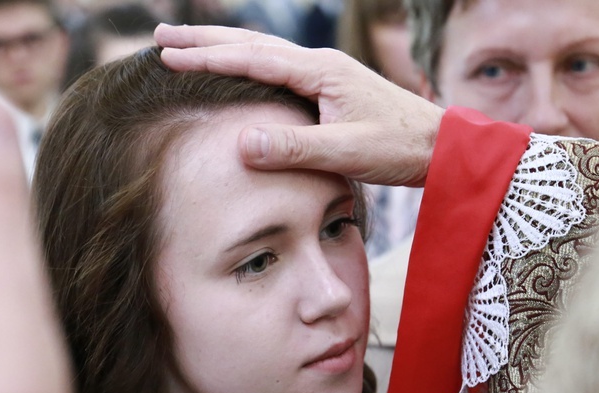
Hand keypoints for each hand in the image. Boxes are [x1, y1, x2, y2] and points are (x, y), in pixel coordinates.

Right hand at [154, 24, 444, 186]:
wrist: (438, 144)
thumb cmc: (398, 148)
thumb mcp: (346, 152)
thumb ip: (295, 148)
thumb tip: (241, 142)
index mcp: (320, 72)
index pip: (252, 59)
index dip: (207, 57)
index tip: (167, 56)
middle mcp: (319, 64)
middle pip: (251, 43)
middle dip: (203, 39)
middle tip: (160, 36)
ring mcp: (324, 73)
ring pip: (262, 51)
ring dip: (222, 46)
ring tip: (186, 45)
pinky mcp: (329, 87)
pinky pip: (277, 67)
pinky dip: (247, 61)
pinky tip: (238, 67)